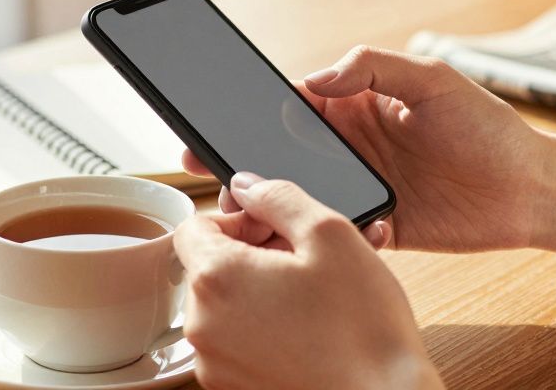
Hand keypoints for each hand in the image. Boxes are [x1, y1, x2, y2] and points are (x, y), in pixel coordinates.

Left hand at [174, 174, 442, 389]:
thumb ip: (279, 196)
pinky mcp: (234, 386)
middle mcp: (203, 325)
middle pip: (209, 265)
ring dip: (264, 286)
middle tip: (305, 255)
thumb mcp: (330, 234)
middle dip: (253, 252)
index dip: (236, 217)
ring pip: (228, 303)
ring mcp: (216, 363)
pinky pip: (240, 338)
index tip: (275, 228)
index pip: (193, 225)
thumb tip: (247, 186)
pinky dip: (268, 322)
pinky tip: (313, 320)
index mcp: (216, 279)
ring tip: (318, 288)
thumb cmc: (363, 325)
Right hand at [183, 45, 545, 251]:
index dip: (251, 108)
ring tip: (257, 210)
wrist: (532, 190)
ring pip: (301, 193)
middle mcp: (352, 144)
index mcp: (357, 102)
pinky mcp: (378, 225)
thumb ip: (373, 67)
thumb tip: (314, 77)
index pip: (292, 100)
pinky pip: (335, 230)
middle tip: (212, 167)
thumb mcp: (433, 80)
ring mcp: (362, 186)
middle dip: (246, 157)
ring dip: (277, 201)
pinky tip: (345, 230)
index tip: (216, 115)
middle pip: (283, 149)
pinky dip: (327, 233)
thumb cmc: (489, 127)